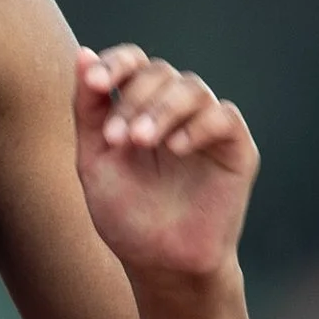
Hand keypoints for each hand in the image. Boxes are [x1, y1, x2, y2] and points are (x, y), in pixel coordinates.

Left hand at [72, 44, 258, 283]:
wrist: (160, 264)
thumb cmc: (126, 215)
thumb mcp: (94, 161)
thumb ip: (88, 110)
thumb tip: (82, 55)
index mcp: (139, 107)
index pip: (133, 64)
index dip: (115, 63)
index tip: (93, 82)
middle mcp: (174, 110)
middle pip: (159, 74)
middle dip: (134, 100)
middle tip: (118, 138)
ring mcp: (206, 126)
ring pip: (191, 89)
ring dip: (163, 109)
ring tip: (141, 142)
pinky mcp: (236, 147)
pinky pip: (223, 118)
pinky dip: (198, 126)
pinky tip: (176, 148)